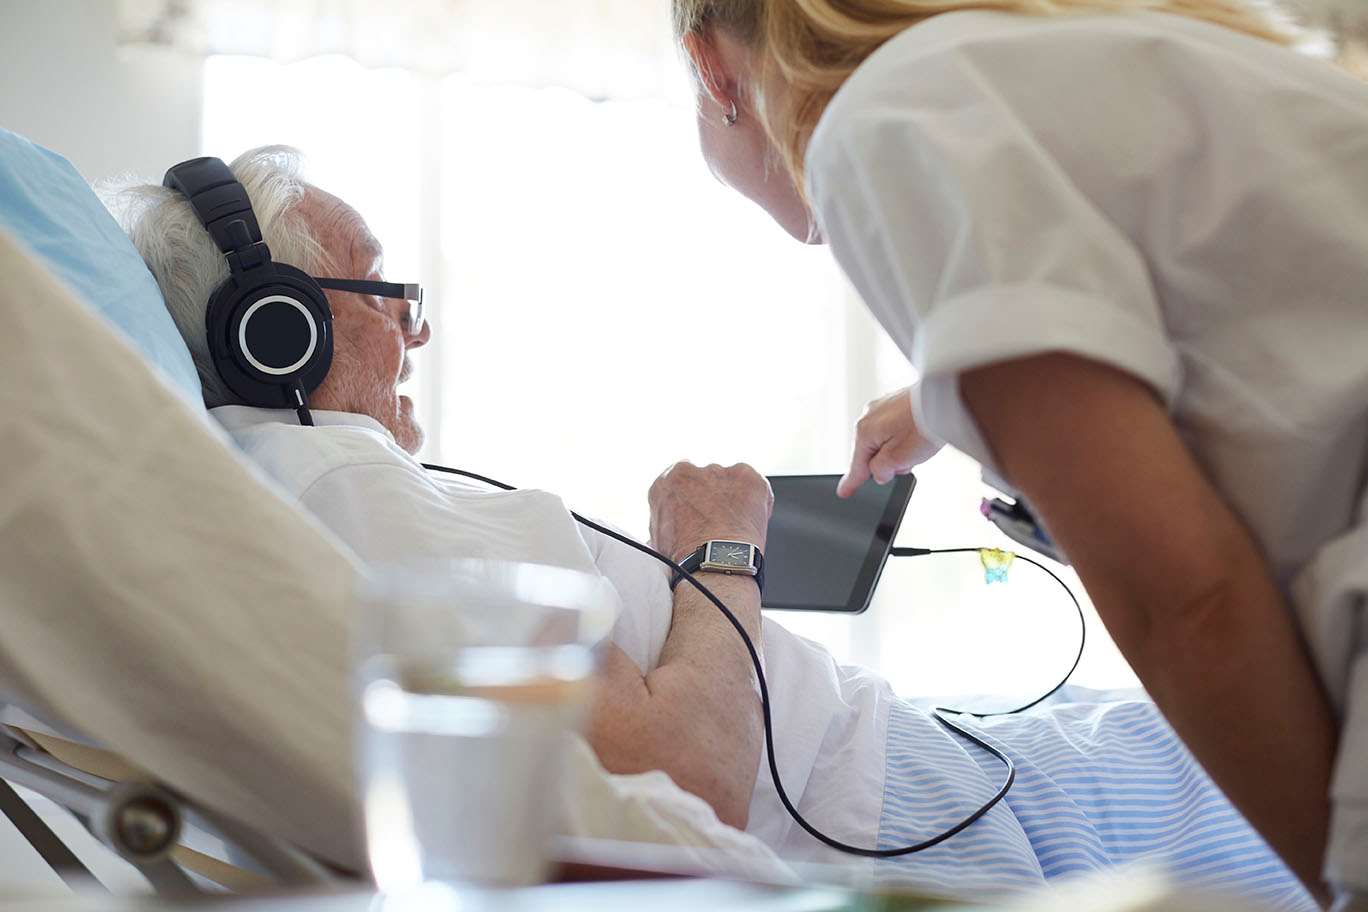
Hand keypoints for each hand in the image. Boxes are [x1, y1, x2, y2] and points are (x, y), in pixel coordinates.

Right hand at [649, 462, 773, 561]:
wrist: (713, 563)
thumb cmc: (686, 558)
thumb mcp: (661, 537)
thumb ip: (669, 520)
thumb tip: (676, 526)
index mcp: (668, 482)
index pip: (683, 482)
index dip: (693, 500)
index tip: (699, 514)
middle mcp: (693, 471)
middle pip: (708, 480)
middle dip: (714, 498)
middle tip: (718, 525)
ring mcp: (722, 472)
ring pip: (732, 483)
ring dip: (734, 500)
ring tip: (735, 529)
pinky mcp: (748, 477)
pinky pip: (756, 487)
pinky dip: (756, 502)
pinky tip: (748, 523)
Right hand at [837, 387, 938, 497]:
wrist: (947, 397)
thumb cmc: (924, 424)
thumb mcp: (900, 459)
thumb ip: (882, 470)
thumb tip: (878, 472)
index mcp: (865, 431)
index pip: (856, 465)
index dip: (852, 482)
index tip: (844, 493)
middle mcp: (869, 416)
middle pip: (872, 452)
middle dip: (888, 462)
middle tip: (908, 463)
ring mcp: (882, 406)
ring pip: (884, 439)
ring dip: (898, 449)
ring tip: (920, 445)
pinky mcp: (897, 401)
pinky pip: (894, 426)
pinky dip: (904, 435)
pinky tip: (920, 435)